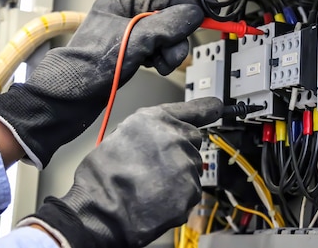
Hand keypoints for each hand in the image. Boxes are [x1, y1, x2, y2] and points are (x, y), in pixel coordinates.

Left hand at [0, 0, 203, 167]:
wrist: (67, 100)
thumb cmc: (87, 68)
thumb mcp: (135, 41)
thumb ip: (167, 25)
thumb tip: (194, 13)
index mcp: (119, 4)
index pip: (164, 0)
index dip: (185, 11)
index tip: (205, 17)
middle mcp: (124, 18)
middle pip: (168, 21)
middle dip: (174, 39)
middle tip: (171, 54)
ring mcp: (127, 38)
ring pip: (165, 39)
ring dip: (168, 52)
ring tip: (159, 65)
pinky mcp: (130, 56)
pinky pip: (157, 52)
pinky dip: (160, 60)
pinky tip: (154, 67)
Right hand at [20, 98, 223, 247]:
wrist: (100, 210)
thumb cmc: (103, 175)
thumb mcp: (123, 133)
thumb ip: (153, 129)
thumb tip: (166, 133)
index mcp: (159, 119)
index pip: (197, 109)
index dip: (208, 109)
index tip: (217, 107)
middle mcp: (178, 138)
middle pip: (193, 142)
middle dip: (179, 152)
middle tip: (154, 166)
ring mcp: (187, 165)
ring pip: (191, 169)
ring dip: (177, 176)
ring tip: (150, 185)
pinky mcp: (192, 190)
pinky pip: (190, 191)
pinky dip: (177, 196)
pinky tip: (156, 198)